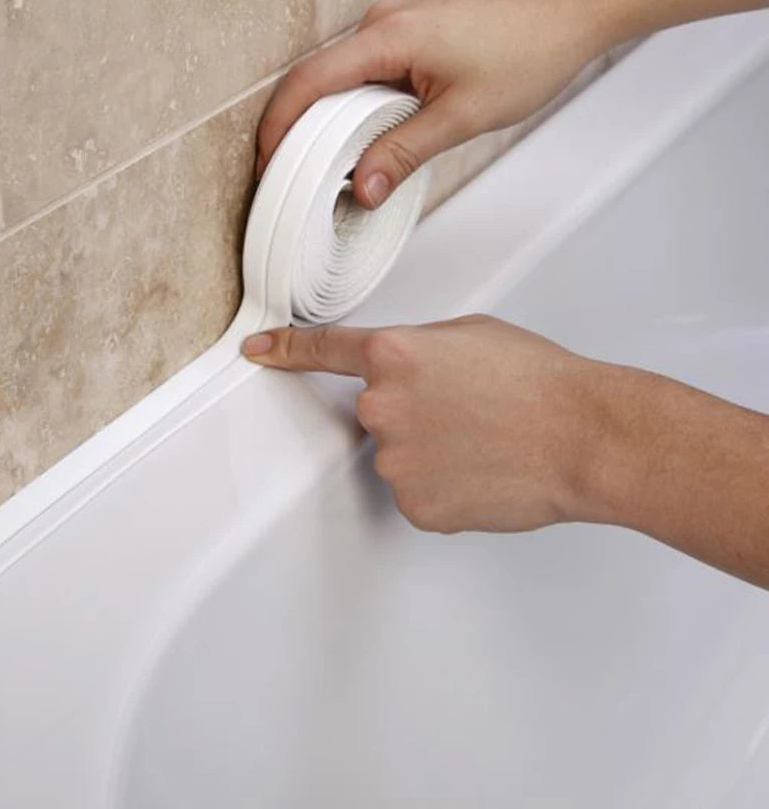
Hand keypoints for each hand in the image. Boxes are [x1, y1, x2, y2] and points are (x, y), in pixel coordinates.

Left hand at [242, 315, 610, 532]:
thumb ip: (417, 347)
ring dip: (429, 450)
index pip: (322, 350)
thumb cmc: (539, 380)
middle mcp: (381, 407)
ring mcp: (394, 461)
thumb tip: (399, 367)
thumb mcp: (470, 334)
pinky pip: (417, 492)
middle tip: (467, 410)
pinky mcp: (414, 506)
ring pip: (398, 454)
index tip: (258, 351)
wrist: (583, 437)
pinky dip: (442, 485)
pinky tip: (480, 472)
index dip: (285, 349)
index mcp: (392, 355)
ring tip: (484, 441)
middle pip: (375, 410)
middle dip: (410, 409)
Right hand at [256, 0, 602, 207]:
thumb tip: (359, 189)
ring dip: (331, 122)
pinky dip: (357, 108)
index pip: (307, 82)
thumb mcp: (461, 116)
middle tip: (294, 181)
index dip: (278, 127)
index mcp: (386, 36)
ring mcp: (396, 24)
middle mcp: (381, 22)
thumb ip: (402, 153)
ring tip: (329, 169)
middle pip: (316, 80)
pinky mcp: (412, 33)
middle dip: (298, 132)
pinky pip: (366, 72)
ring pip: (342, 79)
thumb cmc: (529, 50)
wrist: (574, 10)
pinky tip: (368, 139)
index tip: (266, 167)